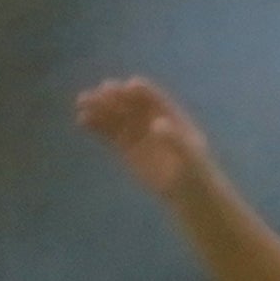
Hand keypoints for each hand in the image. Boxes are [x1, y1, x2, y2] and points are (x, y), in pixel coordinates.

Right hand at [74, 77, 212, 199]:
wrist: (188, 194)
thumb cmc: (196, 173)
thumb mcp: (191, 157)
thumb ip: (176, 140)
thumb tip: (158, 123)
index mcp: (171, 116)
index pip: (154, 99)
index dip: (140, 91)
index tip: (126, 86)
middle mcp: (151, 120)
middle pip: (130, 104)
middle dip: (114, 97)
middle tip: (96, 93)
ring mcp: (138, 133)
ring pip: (116, 116)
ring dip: (99, 108)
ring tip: (82, 103)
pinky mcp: (126, 148)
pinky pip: (109, 133)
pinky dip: (96, 126)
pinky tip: (82, 120)